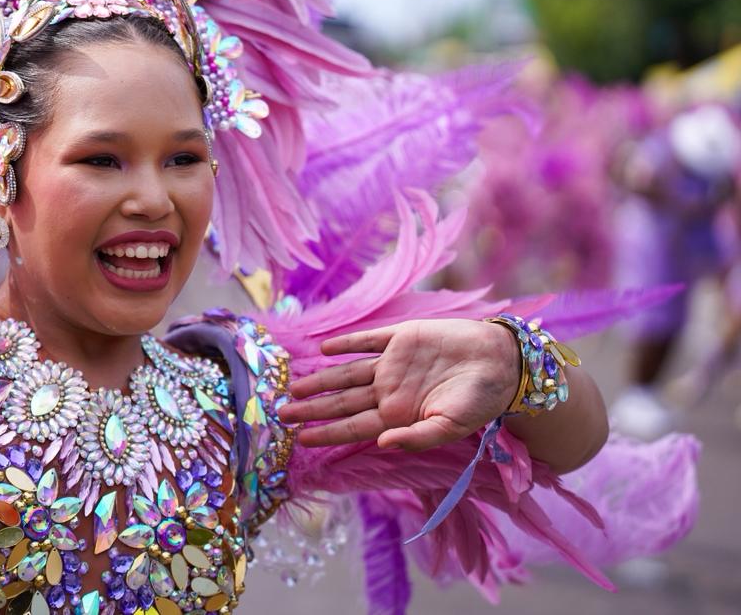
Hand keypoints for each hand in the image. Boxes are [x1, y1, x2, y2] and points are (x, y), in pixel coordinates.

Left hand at [278, 319, 519, 450]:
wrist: (502, 362)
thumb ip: (416, 437)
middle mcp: (389, 390)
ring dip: (320, 379)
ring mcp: (393, 364)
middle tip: (279, 413)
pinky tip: (326, 349)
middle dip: (311, 408)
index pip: (353, 426)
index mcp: (398, 415)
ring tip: (293, 388)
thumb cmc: (481, 401)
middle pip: (341, 401)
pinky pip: (368, 342)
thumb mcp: (451, 426)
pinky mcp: (402, 338)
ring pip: (346, 373)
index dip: (327, 433)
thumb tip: (382, 444)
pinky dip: (347, 344)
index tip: (300, 439)